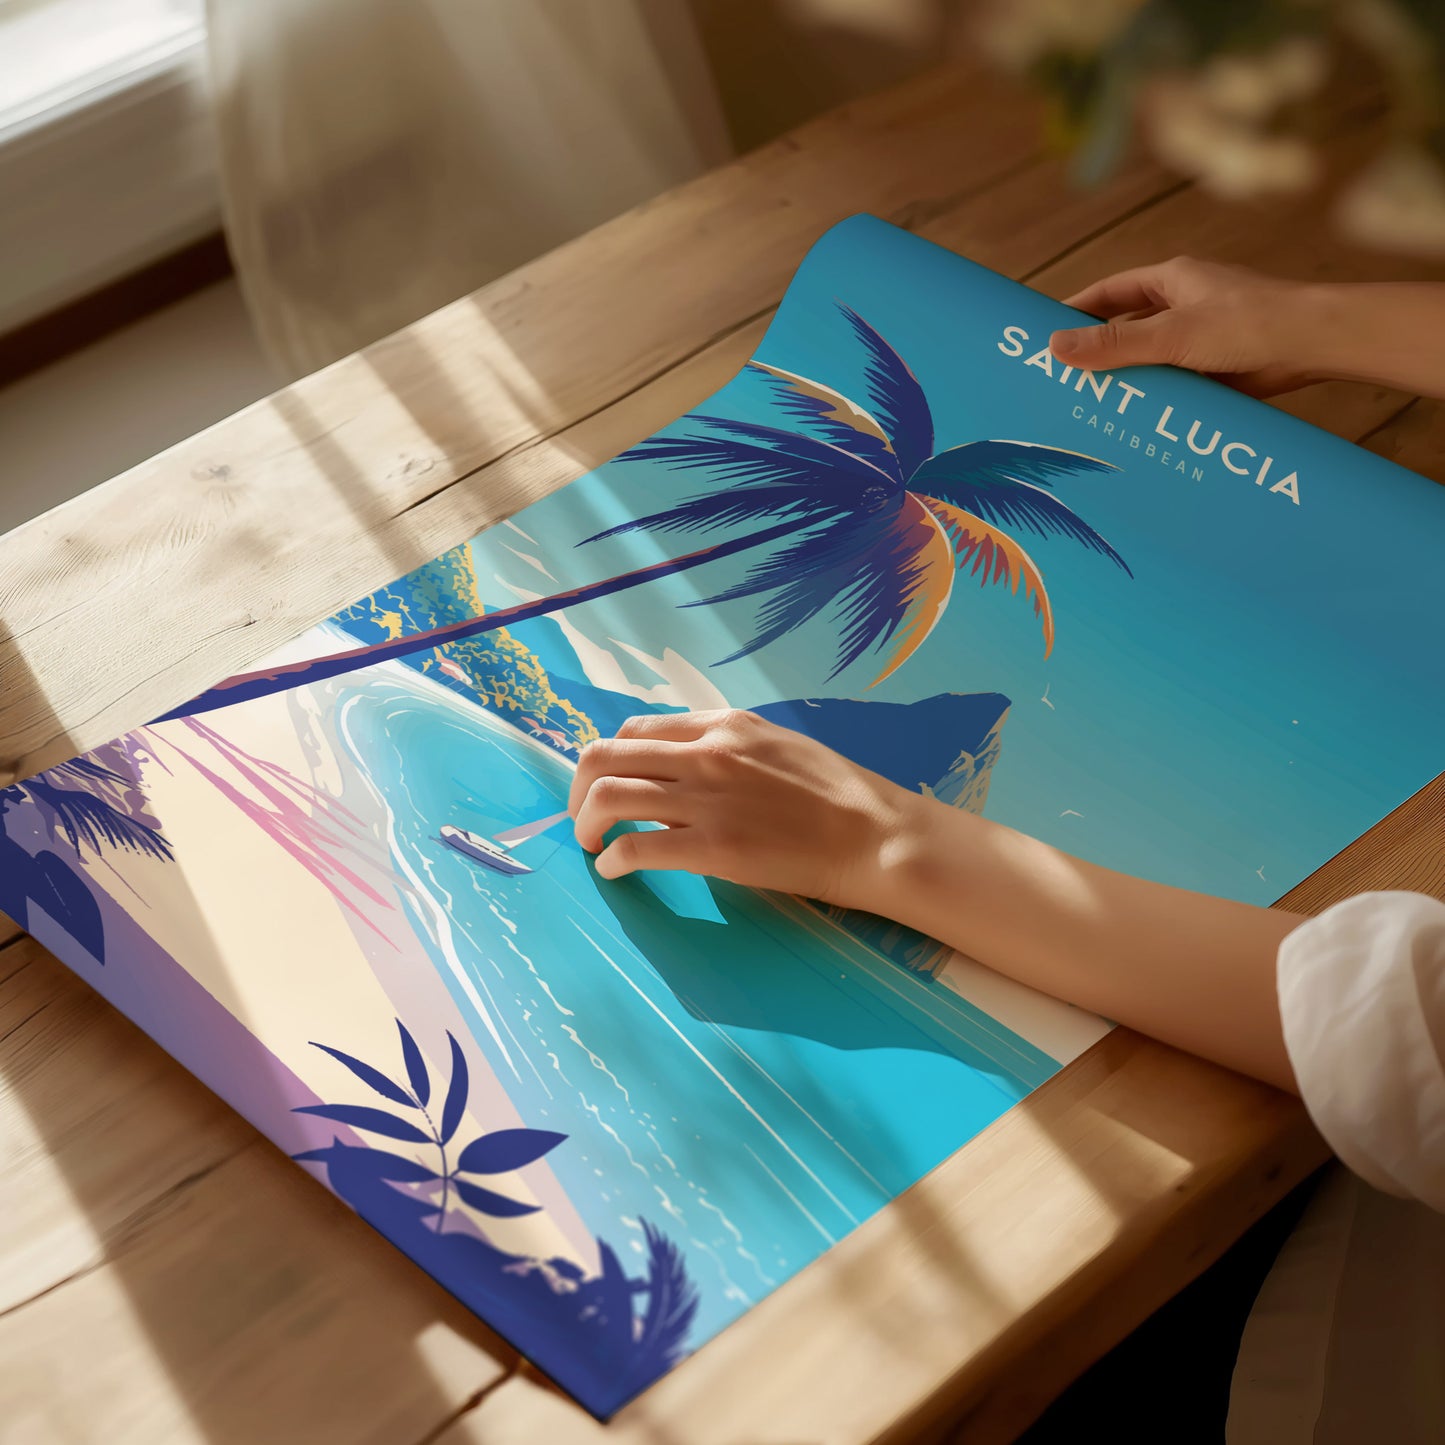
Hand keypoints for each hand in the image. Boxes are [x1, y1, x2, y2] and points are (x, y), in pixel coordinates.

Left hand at [567, 709, 919, 905]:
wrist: (875, 834)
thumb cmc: (836, 795)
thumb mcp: (775, 747)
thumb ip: (724, 752)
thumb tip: (678, 779)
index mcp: (722, 724)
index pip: (635, 729)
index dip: (610, 759)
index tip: (608, 785)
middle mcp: (705, 752)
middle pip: (604, 755)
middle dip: (579, 789)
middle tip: (584, 818)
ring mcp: (706, 799)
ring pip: (607, 796)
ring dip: (586, 823)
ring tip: (592, 845)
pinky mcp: (712, 847)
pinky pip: (635, 847)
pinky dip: (612, 860)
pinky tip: (615, 871)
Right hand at [1049, 256, 1318, 396]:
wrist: (1314, 345)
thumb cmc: (1248, 323)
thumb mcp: (1171, 334)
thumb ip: (1114, 344)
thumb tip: (1055, 347)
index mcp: (1173, 281)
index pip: (1110, 292)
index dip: (1077, 310)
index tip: (1045, 333)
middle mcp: (1185, 306)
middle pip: (1127, 328)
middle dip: (1097, 352)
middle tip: (1060, 379)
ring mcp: (1201, 338)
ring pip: (1150, 359)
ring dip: (1127, 380)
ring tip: (1090, 407)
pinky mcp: (1217, 369)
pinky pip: (1175, 384)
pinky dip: (1156, 399)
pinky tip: (1135, 421)